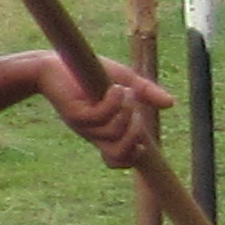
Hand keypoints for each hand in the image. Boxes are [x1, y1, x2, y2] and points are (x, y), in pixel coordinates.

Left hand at [39, 53, 172, 170]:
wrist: (53, 64)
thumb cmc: (88, 73)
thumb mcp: (124, 81)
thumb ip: (146, 92)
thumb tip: (171, 104)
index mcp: (105, 131)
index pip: (119, 160)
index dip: (133, 156)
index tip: (141, 140)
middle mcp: (94, 132)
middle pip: (120, 153)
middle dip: (136, 132)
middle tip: (134, 106)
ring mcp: (83, 125)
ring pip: (114, 133)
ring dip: (126, 110)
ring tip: (121, 89)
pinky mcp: (74, 114)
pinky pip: (102, 116)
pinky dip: (114, 102)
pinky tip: (113, 87)